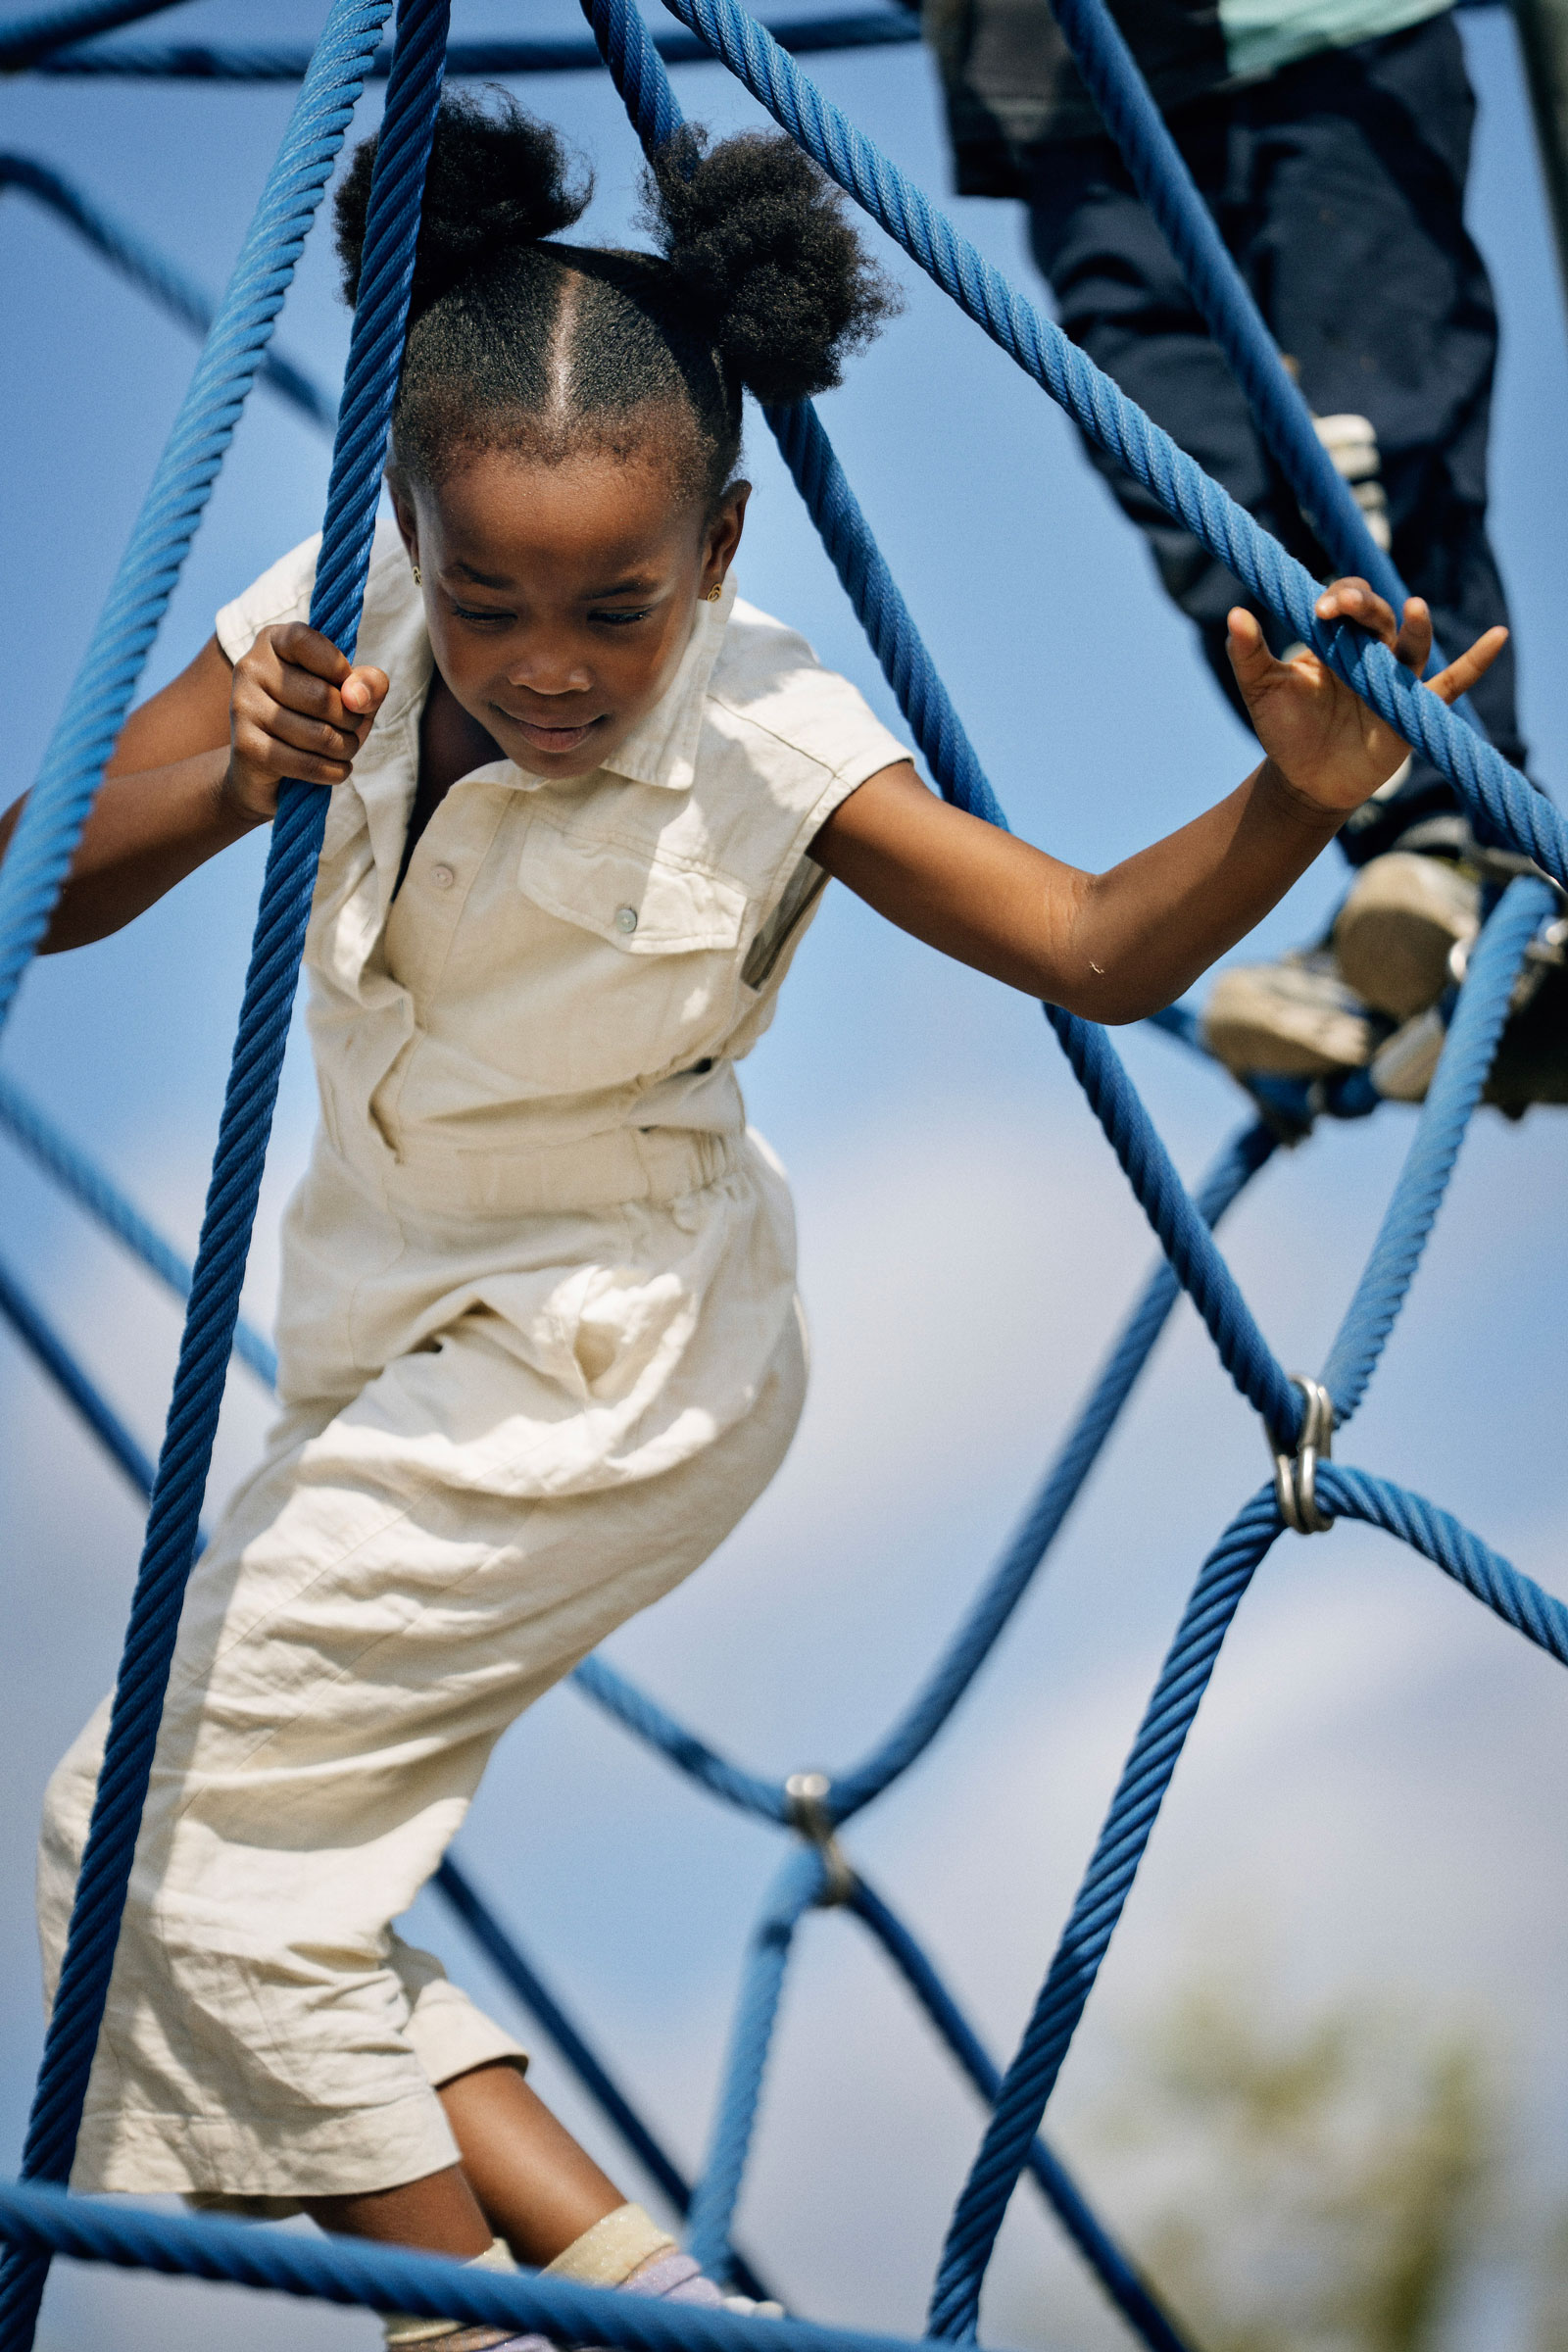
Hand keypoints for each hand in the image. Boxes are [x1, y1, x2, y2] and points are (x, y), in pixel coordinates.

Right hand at [224, 623, 389, 821]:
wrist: (264, 767)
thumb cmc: (313, 718)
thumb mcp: (348, 692)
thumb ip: (368, 683)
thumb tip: (359, 697)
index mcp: (273, 641)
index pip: (305, 641)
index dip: (338, 668)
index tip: (347, 688)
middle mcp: (251, 668)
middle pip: (322, 697)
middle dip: (352, 721)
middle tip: (352, 728)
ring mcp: (243, 707)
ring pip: (319, 734)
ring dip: (347, 748)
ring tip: (345, 749)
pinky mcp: (246, 747)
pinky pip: (307, 763)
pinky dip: (335, 771)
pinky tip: (338, 769)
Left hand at [1226, 580, 1507, 816]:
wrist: (1303, 780)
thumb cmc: (1285, 728)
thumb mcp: (1262, 689)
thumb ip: (1249, 654)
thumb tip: (1235, 615)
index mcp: (1337, 639)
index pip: (1347, 602)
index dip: (1339, 597)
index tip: (1320, 609)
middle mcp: (1371, 653)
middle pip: (1379, 617)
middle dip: (1364, 606)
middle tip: (1343, 606)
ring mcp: (1396, 680)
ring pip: (1411, 646)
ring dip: (1415, 629)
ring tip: (1415, 610)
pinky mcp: (1413, 711)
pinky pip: (1450, 685)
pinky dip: (1475, 664)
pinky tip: (1498, 638)